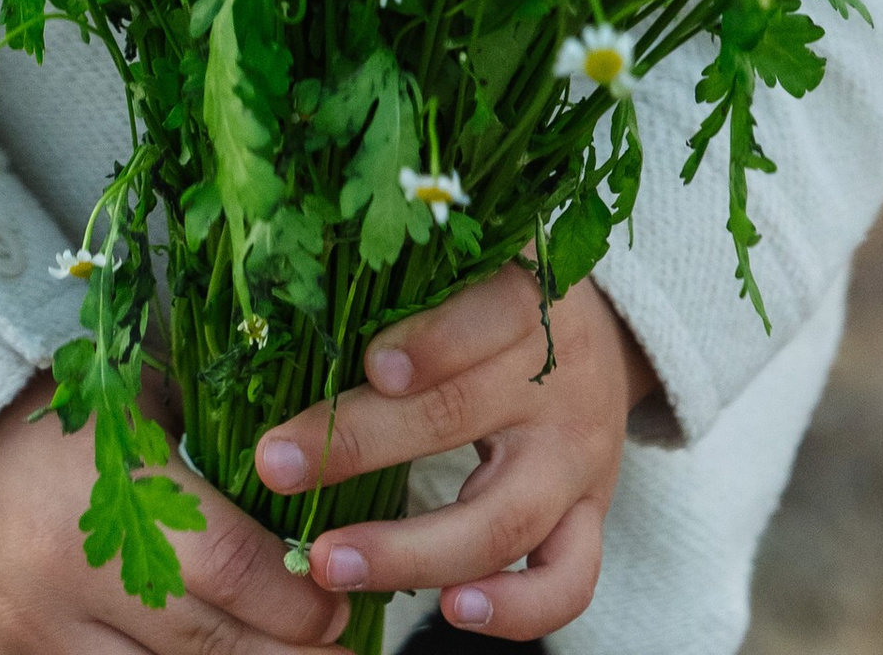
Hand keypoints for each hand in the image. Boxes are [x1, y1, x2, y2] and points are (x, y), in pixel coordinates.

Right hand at [0, 370, 347, 654]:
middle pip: (207, 646)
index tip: (339, 612)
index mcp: (114, 490)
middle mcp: (72, 574)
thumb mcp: (149, 408)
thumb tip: (308, 527)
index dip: (299, 604)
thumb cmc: (68, 402)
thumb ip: (218, 464)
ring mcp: (33, 630)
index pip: (234, 572)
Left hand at [251, 266, 647, 638]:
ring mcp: (577, 460)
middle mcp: (559, 383)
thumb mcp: (474, 272)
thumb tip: (293, 315)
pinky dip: (516, 609)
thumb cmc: (499, 301)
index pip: (488, 315)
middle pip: (464, 416)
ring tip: (333, 562)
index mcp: (532, 302)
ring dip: (412, 549)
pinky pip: (569, 581)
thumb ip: (409, 288)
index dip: (433, 343)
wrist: (602, 340)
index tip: (367, 368)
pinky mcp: (591, 517)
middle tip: (279, 465)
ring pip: (505, 518)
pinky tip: (449, 610)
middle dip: (364, 444)